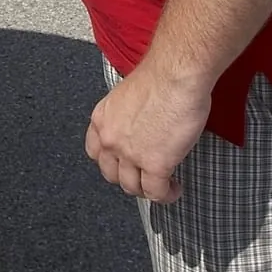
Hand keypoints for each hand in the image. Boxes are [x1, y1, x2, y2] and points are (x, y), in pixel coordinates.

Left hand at [84, 60, 210, 203]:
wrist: (176, 76)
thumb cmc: (161, 77)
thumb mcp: (128, 97)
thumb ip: (126, 116)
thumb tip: (138, 128)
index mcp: (102, 118)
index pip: (95, 151)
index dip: (110, 161)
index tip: (123, 163)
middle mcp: (110, 138)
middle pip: (111, 173)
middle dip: (128, 178)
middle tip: (144, 176)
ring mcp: (130, 154)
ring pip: (132, 187)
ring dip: (147, 189)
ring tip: (162, 184)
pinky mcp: (155, 165)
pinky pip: (155, 192)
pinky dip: (166, 195)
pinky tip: (174, 189)